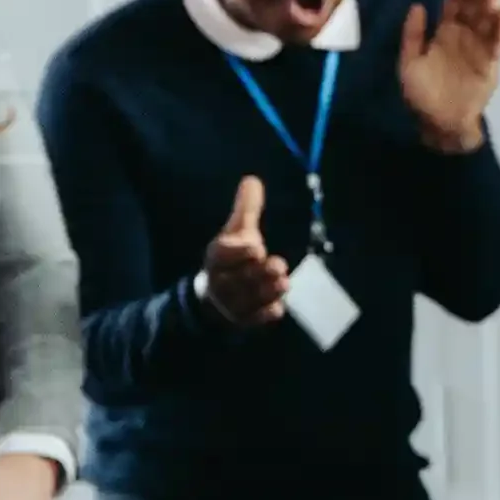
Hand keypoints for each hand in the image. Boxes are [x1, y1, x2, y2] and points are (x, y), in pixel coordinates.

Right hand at [201, 178, 288, 325]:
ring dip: (267, 292)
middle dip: (260, 273)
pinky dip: (266, 314)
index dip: (240, 253)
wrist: (214, 295)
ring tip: (284, 283)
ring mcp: (230, 303)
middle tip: (280, 266)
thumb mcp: (236, 232)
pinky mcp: (242, 320)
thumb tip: (252, 179)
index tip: (257, 249)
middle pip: (239, 278)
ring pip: (248, 300)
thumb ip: (246, 210)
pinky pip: (255, 319)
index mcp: (217, 257)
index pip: (224, 255)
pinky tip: (277, 308)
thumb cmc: (231, 258)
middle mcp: (220, 281)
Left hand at [400, 0, 499, 153]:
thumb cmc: (422, 96)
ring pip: (486, 18)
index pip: (455, 1)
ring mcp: (478, 50)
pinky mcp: (489, 66)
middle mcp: (464, 37)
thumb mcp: (408, 63)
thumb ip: (413, 35)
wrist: (438, 125)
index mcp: (445, 33)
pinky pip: (495, 44)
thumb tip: (417, 6)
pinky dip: (499, 28)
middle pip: (474, 3)